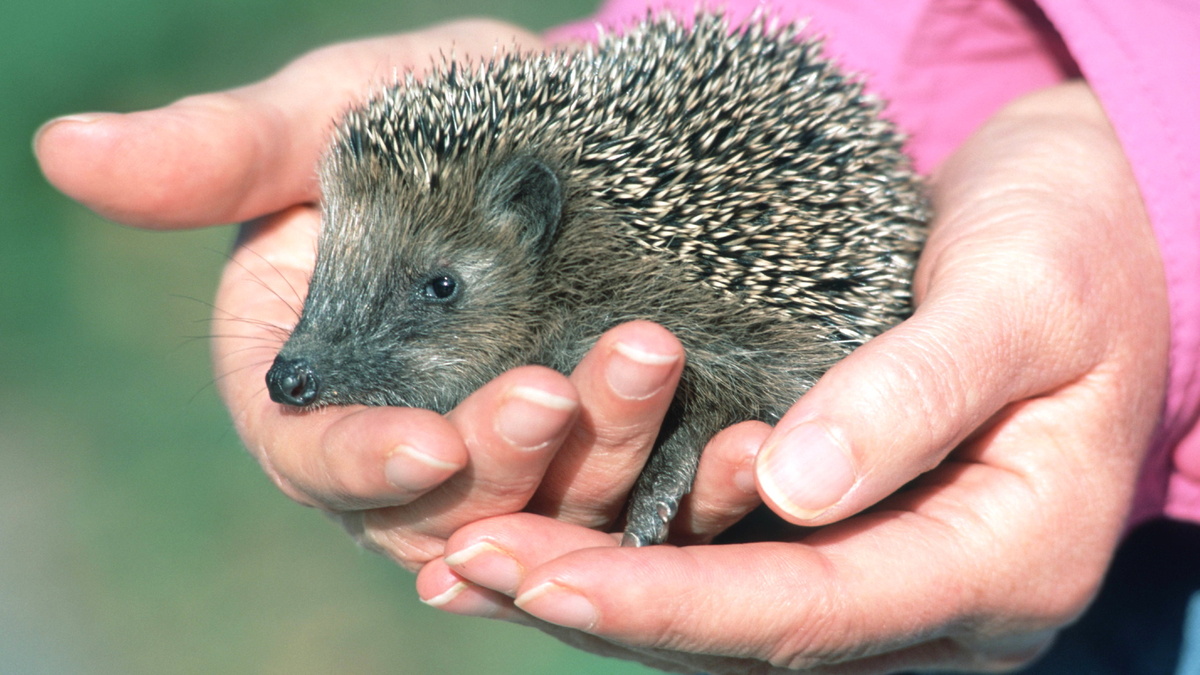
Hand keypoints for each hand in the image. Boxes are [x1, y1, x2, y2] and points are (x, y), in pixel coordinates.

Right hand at [34, 20, 762, 571]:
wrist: (561, 136)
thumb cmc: (427, 123)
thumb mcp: (327, 119)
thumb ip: (222, 154)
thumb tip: (65, 151)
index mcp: (325, 392)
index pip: (320, 463)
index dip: (361, 468)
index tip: (418, 443)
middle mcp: (421, 449)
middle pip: (450, 505)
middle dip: (503, 461)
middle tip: (559, 387)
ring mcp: (528, 466)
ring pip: (558, 512)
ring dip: (606, 464)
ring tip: (650, 367)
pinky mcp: (622, 459)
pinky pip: (660, 498)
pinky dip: (700, 486)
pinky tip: (748, 449)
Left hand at [418, 81, 1169, 672]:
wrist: (1101, 231)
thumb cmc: (1076, 251)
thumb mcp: (1019, 301)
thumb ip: (913, 394)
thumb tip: (791, 488)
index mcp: (1004, 560)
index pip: (812, 608)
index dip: (672, 600)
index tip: (543, 575)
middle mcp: (942, 598)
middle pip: (755, 631)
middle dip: (606, 603)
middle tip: (465, 563)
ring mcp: (895, 571)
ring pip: (733, 613)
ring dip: (603, 590)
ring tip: (468, 561)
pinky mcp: (854, 529)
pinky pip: (737, 563)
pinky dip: (638, 556)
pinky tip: (544, 534)